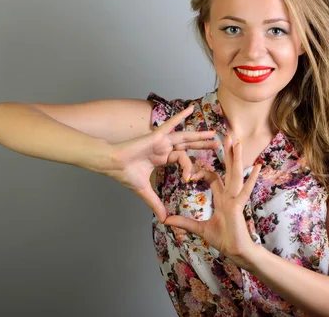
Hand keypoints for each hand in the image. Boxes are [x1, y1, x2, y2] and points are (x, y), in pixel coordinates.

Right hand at [103, 104, 218, 222]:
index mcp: (161, 158)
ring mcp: (160, 141)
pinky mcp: (156, 136)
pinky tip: (190, 108)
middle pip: (187, 145)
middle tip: (217, 145)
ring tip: (212, 134)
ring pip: (184, 136)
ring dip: (198, 135)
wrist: (111, 164)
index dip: (189, 167)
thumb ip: (155, 203)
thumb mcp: (144, 191)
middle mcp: (163, 148)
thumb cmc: (124, 173)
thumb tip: (163, 219)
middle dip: (202, 146)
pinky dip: (181, 116)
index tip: (189, 179)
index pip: (182, 159)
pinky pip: (170, 124)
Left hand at [162, 133, 261, 269]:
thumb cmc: (224, 240)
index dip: (202, 172)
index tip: (190, 174)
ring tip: (236, 142)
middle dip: (228, 153)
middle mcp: (231, 195)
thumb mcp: (199, 229)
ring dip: (236, 158)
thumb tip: (166, 220)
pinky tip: (256, 167)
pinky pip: (244, 190)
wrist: (237, 252)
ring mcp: (236, 199)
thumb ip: (184, 222)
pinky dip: (250, 179)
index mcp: (223, 198)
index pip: (214, 178)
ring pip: (236, 174)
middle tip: (227, 135)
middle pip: (228, 169)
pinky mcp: (238, 206)